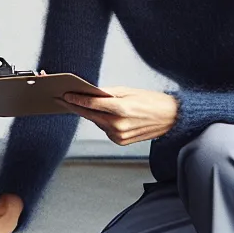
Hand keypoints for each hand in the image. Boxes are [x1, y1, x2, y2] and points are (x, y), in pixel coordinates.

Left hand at [59, 85, 178, 144]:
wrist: (171, 118)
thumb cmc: (151, 101)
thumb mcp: (129, 91)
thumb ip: (107, 93)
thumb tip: (90, 92)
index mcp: (121, 109)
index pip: (92, 103)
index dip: (76, 99)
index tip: (65, 94)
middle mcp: (119, 125)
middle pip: (90, 115)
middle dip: (75, 106)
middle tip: (62, 99)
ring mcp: (119, 135)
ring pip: (96, 122)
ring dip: (88, 113)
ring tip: (76, 103)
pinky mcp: (120, 141)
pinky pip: (105, 130)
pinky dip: (101, 121)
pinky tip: (100, 114)